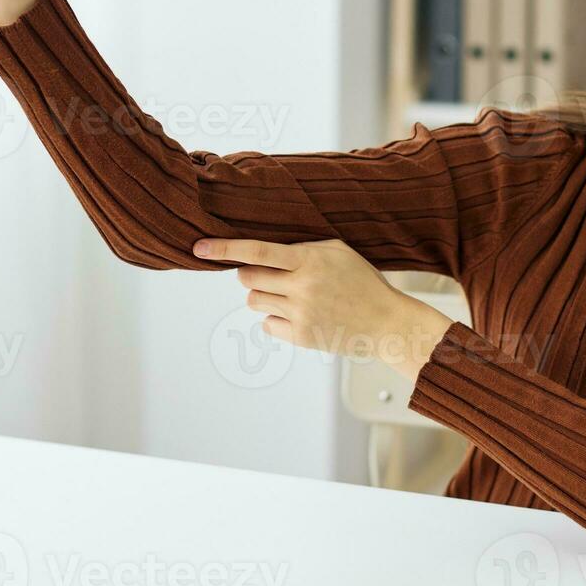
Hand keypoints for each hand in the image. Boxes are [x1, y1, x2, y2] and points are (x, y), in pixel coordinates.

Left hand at [194, 237, 453, 382]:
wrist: (386, 321)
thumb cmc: (361, 281)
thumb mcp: (337, 251)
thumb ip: (301, 248)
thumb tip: (262, 253)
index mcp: (309, 260)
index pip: (257, 251)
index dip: (225, 249)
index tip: (199, 248)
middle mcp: (302, 286)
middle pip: (248, 279)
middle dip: (250, 275)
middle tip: (267, 276)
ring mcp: (300, 314)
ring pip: (254, 303)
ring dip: (263, 297)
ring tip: (289, 296)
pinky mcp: (301, 336)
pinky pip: (267, 325)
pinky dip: (275, 319)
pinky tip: (298, 315)